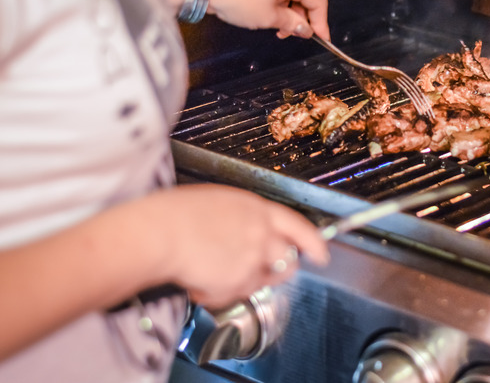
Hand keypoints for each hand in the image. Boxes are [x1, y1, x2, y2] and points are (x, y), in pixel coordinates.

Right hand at [149, 184, 328, 308]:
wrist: (158, 234)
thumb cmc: (174, 214)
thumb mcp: (217, 202)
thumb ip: (241, 218)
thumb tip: (243, 231)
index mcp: (257, 209)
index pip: (299, 226)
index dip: (314, 243)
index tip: (321, 254)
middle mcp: (261, 234)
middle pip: (287, 260)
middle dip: (277, 269)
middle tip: (254, 269)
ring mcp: (252, 260)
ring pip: (261, 281)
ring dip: (243, 281)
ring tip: (214, 270)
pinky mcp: (238, 283)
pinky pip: (234, 296)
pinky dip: (217, 293)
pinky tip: (199, 279)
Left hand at [207, 0, 329, 40]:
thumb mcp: (270, 18)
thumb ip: (293, 24)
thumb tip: (306, 29)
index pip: (317, 0)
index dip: (322, 21)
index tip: (322, 38)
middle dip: (303, 19)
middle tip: (295, 36)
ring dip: (289, 15)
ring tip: (279, 30)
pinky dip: (278, 7)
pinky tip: (269, 19)